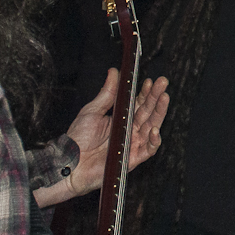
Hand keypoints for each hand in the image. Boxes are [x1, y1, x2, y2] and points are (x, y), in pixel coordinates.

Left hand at [65, 70, 169, 195]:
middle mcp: (130, 131)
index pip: (139, 103)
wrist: (70, 162)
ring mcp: (132, 144)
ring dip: (160, 112)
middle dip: (157, 96)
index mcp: (122, 119)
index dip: (146, 92)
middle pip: (148, 112)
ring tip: (164, 97)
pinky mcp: (131, 159)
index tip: (150, 80)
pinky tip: (156, 129)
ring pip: (152, 127)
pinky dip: (154, 141)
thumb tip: (114, 72)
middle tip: (163, 82)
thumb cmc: (78, 139)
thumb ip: (107, 93)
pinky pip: (148, 150)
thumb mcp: (92, 111)